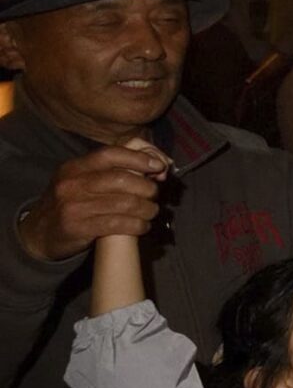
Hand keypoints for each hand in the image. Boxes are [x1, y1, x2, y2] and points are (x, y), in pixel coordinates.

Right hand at [18, 142, 170, 262]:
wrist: (38, 233)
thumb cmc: (71, 203)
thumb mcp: (80, 180)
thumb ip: (109, 170)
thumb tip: (153, 164)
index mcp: (75, 167)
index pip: (111, 154)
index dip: (138, 158)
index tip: (159, 166)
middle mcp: (73, 184)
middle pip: (121, 179)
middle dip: (146, 187)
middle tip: (155, 194)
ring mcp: (74, 206)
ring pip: (124, 203)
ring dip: (147, 208)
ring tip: (152, 211)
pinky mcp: (78, 227)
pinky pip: (118, 224)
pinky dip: (137, 225)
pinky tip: (143, 226)